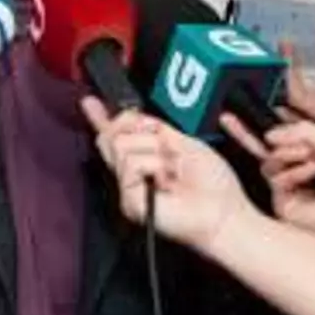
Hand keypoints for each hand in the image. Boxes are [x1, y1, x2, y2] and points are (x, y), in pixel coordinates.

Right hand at [81, 97, 252, 254]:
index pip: (118, 135)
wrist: (223, 211)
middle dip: (142, 131)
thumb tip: (130, 115)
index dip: (102, 118)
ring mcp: (130, 188)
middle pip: (113, 134)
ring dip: (154, 153)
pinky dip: (154, 167)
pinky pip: (130, 164)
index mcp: (148, 159)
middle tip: (168, 152)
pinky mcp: (129, 200)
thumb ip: (154, 128)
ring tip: (171, 173)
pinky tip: (166, 182)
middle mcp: (135, 174)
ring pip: (121, 144)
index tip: (90, 103)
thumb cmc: (213, 185)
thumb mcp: (185, 142)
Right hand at [220, 116, 314, 243]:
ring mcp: (288, 185)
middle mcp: (295, 166)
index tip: (239, 114)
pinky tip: (312, 171)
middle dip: (247, 133)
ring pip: (269, 161)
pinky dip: (295, 172)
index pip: (278, 134)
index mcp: (308, 149)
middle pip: (262, 147)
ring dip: (290, 154)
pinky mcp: (284, 202)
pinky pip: (276, 179)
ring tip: (311, 157)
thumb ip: (301, 130)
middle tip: (232, 121)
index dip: (258, 125)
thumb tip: (270, 134)